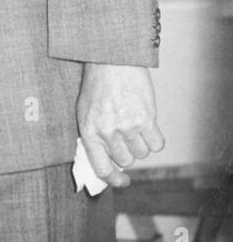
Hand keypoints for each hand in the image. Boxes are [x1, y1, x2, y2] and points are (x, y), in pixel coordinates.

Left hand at [76, 63, 163, 187]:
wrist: (110, 60)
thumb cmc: (97, 85)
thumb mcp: (85, 111)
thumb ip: (94, 136)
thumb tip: (108, 161)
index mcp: (89, 131)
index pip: (101, 168)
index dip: (113, 179)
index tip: (122, 181)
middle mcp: (107, 132)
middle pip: (126, 160)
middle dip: (127, 151)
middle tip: (125, 133)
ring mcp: (127, 127)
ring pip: (142, 153)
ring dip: (141, 143)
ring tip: (133, 122)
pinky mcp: (146, 119)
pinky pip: (156, 144)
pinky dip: (154, 138)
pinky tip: (147, 124)